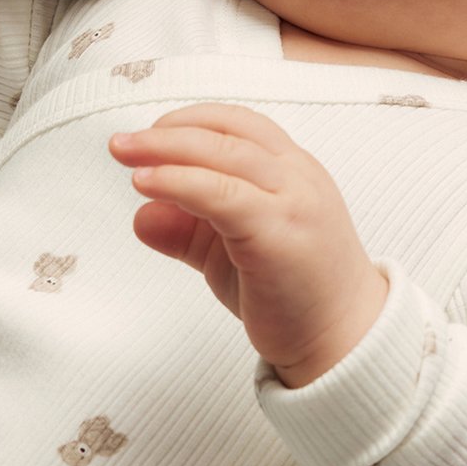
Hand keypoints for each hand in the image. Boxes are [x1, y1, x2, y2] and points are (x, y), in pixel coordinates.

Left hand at [109, 104, 387, 387]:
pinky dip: (180, 183)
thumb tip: (142, 214)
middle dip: (167, 132)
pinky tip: (148, 185)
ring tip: (126, 155)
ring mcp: (294, 202)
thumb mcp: (229, 252)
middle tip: (121, 143)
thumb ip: (190, 228)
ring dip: (167, 149)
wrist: (345, 344)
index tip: (150, 135)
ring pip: (226, 155)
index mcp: (294, 170)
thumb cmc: (294, 295)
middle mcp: (298, 177)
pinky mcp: (279, 234)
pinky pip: (223, 196)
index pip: (240, 124)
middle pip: (228, 132)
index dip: (191, 121)